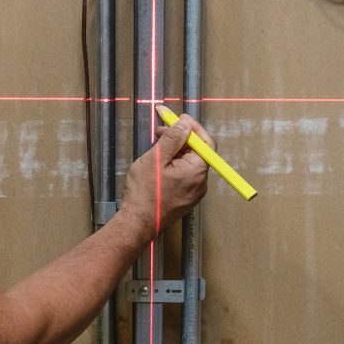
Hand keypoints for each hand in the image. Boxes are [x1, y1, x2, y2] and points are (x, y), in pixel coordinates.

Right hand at [119, 114, 213, 236]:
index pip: (206, 143)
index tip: (179, 120)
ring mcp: (193, 193)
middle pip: (197, 152)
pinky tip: (159, 164)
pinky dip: (174, 165)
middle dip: (181, 138)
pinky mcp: (185, 198)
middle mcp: (200, 183)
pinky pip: (184, 175)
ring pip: (189, 163)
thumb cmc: (144, 194)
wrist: (137, 223)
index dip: (194, 128)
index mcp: (197, 172)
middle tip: (162, 131)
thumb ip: (173, 139)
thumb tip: (184, 125)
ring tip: (157, 147)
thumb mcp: (156, 158)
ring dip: (176, 151)